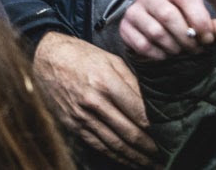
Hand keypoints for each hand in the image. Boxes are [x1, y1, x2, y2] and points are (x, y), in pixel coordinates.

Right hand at [33, 31, 158, 166]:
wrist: (44, 57)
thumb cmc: (80, 55)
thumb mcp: (110, 60)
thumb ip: (132, 83)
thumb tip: (153, 106)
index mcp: (105, 82)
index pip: (140, 114)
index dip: (158, 129)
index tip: (171, 136)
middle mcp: (93, 102)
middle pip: (131, 133)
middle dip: (152, 148)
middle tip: (167, 155)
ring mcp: (81, 115)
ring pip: (116, 144)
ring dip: (137, 157)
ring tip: (153, 163)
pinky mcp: (72, 124)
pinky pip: (99, 145)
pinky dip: (117, 156)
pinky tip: (130, 160)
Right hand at [119, 0, 215, 61]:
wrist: (155, 32)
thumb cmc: (183, 24)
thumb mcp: (199, 21)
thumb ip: (213, 27)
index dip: (199, 19)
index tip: (208, 38)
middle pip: (167, 15)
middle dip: (186, 38)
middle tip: (195, 49)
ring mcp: (133, 10)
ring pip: (155, 32)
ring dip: (173, 47)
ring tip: (180, 51)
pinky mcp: (125, 27)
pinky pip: (142, 44)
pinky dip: (158, 54)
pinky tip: (165, 54)